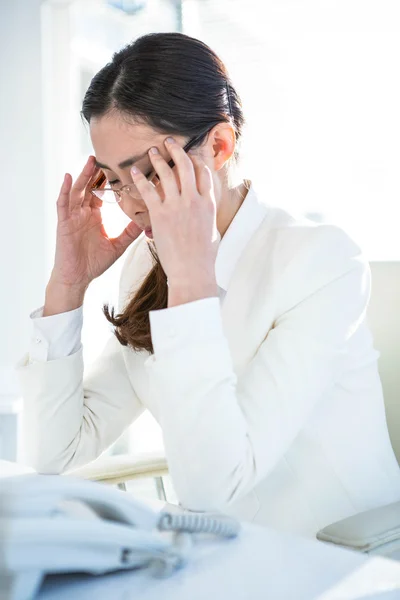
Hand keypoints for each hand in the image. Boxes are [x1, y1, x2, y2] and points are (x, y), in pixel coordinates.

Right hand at [50, 156, 141, 290]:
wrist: (77, 278)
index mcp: (95, 215)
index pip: (103, 192)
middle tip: (107, 155)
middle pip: (90, 186)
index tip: (122, 166)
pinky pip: (62, 203)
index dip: (110, 180)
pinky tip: (67, 177)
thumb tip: (148, 221)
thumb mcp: (118, 245)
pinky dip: (64, 189)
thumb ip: (130, 232)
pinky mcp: (63, 223)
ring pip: (77, 190)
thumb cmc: (94, 263)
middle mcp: (83, 212)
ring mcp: (72, 216)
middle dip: (97, 171)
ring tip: (90, 161)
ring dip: (83, 175)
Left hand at [130, 138, 219, 303]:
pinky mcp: (161, 214)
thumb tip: (206, 212)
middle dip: (177, 151)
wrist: (192, 271)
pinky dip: (141, 179)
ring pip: (167, 173)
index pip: (204, 174)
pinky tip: (134, 172)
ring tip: (151, 151)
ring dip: (158, 159)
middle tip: (169, 142)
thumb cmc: (203, 257)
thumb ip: (207, 217)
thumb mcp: (212, 232)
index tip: (190, 154)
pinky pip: (149, 190)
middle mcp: (194, 200)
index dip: (196, 161)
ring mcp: (177, 205)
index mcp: (209, 204)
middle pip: (186, 166)